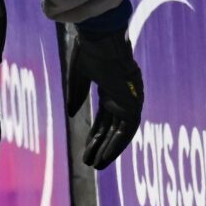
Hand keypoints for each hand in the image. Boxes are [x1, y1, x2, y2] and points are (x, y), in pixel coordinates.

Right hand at [63, 9, 143, 170]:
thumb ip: (76, 95)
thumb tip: (72, 115)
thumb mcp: (79, 76)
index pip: (105, 117)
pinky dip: (116, 145)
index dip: (95, 134)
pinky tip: (104, 157)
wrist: (101, 38)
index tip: (86, 148)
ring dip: (108, 150)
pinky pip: (127, 131)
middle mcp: (123, 95)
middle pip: (113, 127)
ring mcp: (131, 99)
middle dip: (101, 145)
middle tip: (89, 162)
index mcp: (112, 87)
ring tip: (95, 166)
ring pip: (121, 132)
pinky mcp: (133, 103)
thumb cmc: (90, 50)